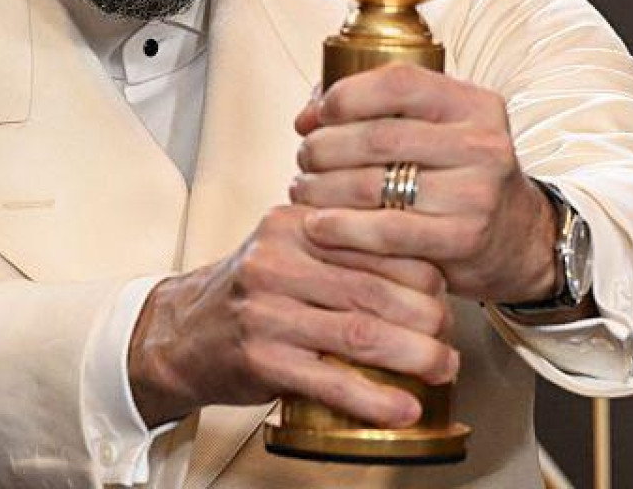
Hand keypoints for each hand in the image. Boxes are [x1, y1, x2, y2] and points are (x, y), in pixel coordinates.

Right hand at [127, 205, 457, 428]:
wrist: (182, 334)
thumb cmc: (248, 295)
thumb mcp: (287, 250)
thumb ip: (342, 245)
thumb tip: (427, 263)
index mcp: (292, 225)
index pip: (374, 238)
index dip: (423, 267)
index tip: (446, 289)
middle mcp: (276, 261)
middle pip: (375, 287)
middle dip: (427, 316)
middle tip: (450, 334)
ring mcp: (266, 311)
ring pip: (361, 332)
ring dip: (414, 356)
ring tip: (442, 369)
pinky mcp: (261, 359)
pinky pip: (331, 380)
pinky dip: (374, 398)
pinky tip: (402, 407)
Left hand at [290, 63, 559, 304]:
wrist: (516, 239)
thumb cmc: (456, 177)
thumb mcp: (437, 132)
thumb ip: (377, 112)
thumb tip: (307, 116)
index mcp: (474, 104)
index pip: (398, 82)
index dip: (345, 95)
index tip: (317, 116)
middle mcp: (482, 143)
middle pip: (379, 136)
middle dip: (324, 147)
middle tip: (303, 159)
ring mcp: (477, 192)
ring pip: (374, 184)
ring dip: (323, 188)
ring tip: (303, 189)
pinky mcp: (465, 238)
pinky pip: (386, 231)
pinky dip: (341, 228)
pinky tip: (316, 225)